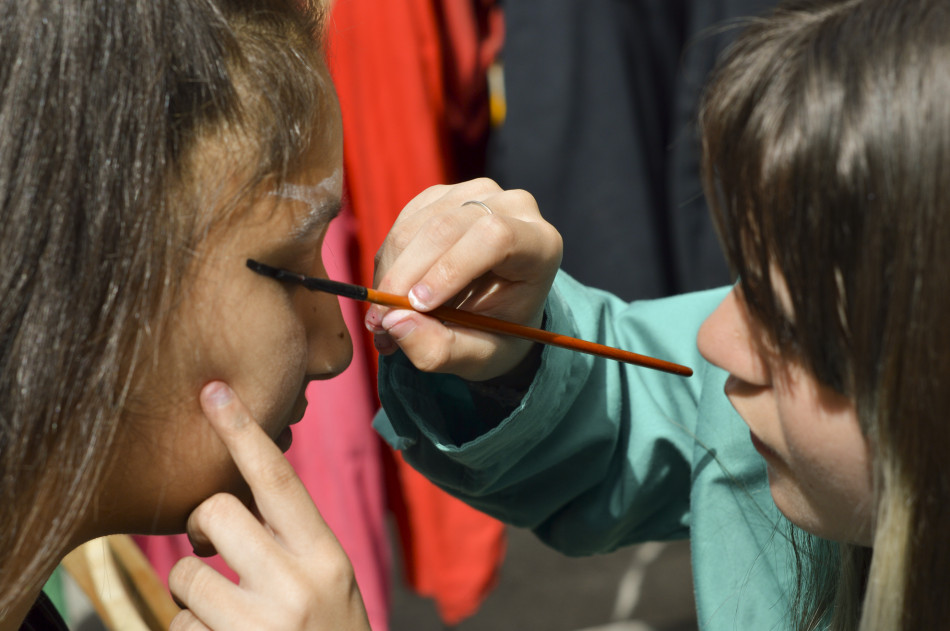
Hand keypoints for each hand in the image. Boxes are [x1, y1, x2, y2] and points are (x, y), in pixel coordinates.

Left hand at [168, 382, 369, 630]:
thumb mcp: (327, 582)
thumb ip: (291, 543)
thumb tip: (234, 498)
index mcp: (326, 556)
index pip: (279, 480)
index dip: (243, 432)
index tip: (213, 392)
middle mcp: (296, 585)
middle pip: (215, 513)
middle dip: (201, 530)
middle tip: (211, 551)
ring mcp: (258, 626)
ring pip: (184, 578)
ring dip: (193, 598)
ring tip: (228, 620)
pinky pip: (175, 628)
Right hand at [365, 178, 561, 381]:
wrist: (495, 310)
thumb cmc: (497, 334)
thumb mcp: (477, 358)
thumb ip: (440, 349)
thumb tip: (393, 321)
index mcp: (540, 244)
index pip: (495, 237)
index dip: (450, 268)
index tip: (417, 306)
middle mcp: (511, 207)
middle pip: (446, 228)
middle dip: (405, 278)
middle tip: (380, 324)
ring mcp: (474, 195)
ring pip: (414, 228)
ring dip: (390, 277)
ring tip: (384, 323)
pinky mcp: (441, 196)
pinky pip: (400, 226)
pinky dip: (388, 266)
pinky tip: (393, 297)